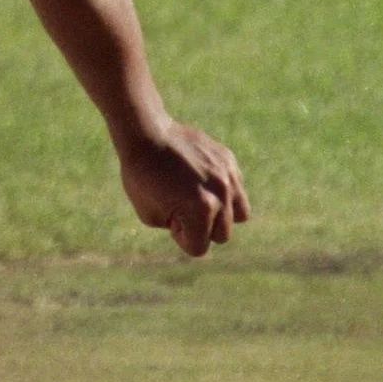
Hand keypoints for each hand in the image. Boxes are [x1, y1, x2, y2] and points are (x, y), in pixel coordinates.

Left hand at [117, 119, 249, 257]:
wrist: (146, 133)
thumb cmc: (142, 177)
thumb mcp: (151, 216)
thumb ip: (179, 229)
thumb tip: (197, 230)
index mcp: (201, 209)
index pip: (199, 247)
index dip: (180, 236)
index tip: (168, 215)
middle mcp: (221, 193)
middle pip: (222, 235)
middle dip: (201, 227)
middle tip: (181, 205)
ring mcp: (228, 175)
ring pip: (240, 214)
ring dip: (221, 213)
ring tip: (200, 199)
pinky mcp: (229, 160)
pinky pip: (237, 188)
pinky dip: (223, 191)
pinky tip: (201, 179)